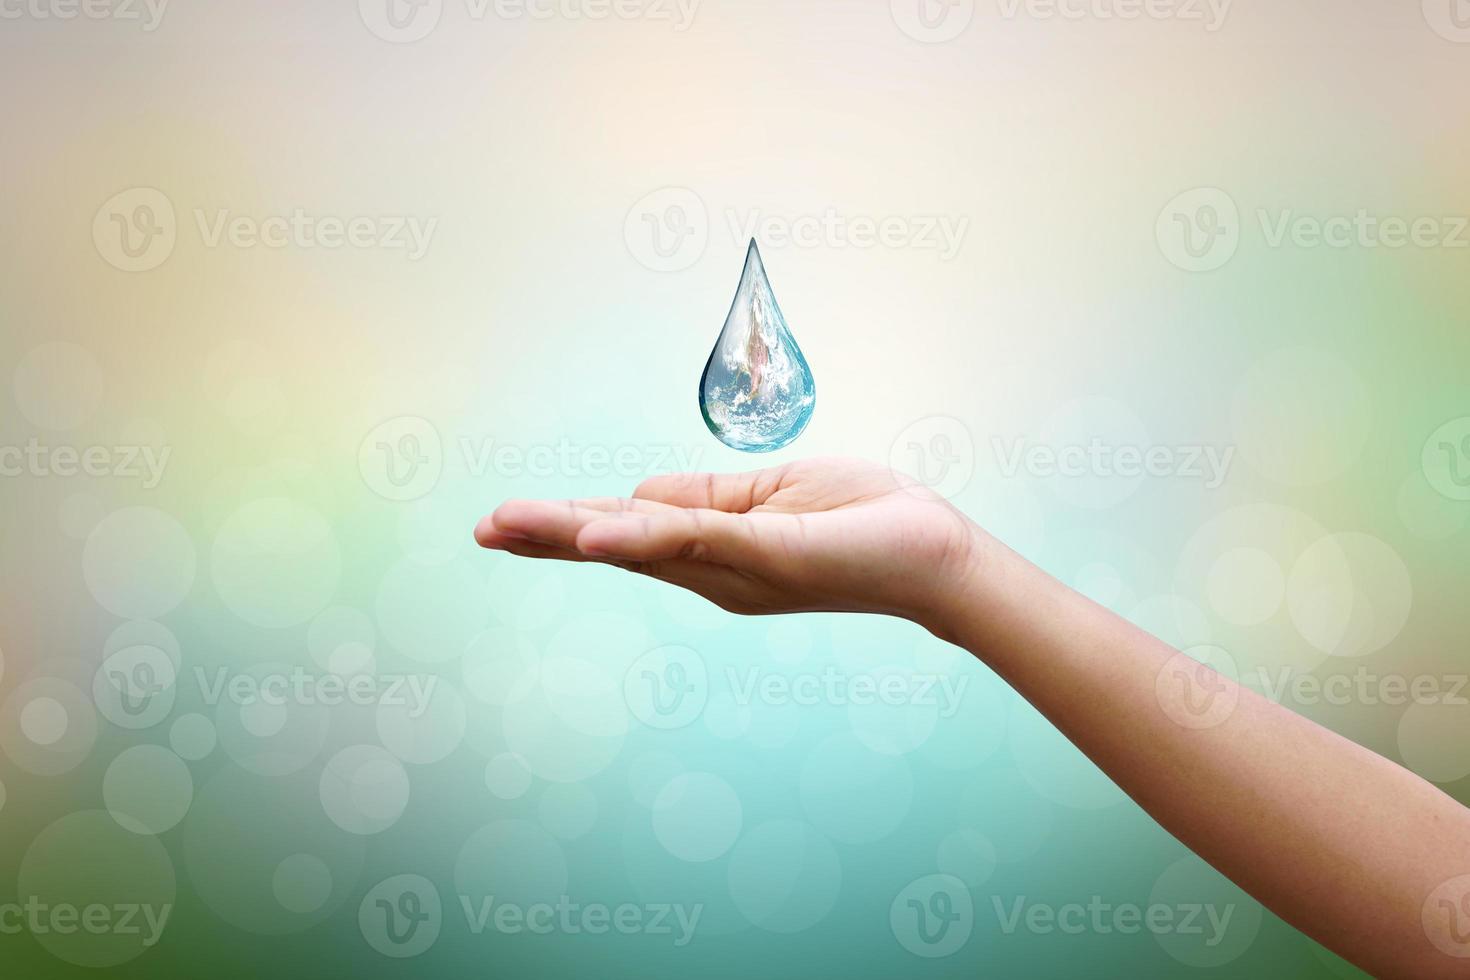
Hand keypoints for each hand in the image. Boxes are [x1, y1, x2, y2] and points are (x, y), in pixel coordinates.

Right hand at [474, 457, 983, 633]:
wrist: (936, 553)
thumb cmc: (862, 519)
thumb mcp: (770, 498)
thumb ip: (700, 504)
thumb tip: (633, 498)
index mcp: (711, 546)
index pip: (622, 529)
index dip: (563, 526)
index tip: (501, 524)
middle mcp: (713, 567)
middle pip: (614, 544)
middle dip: (546, 537)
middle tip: (480, 530)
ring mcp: (737, 566)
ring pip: (640, 543)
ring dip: (572, 533)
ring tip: (506, 527)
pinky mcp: (770, 556)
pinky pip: (698, 541)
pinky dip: (644, 536)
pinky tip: (597, 535)